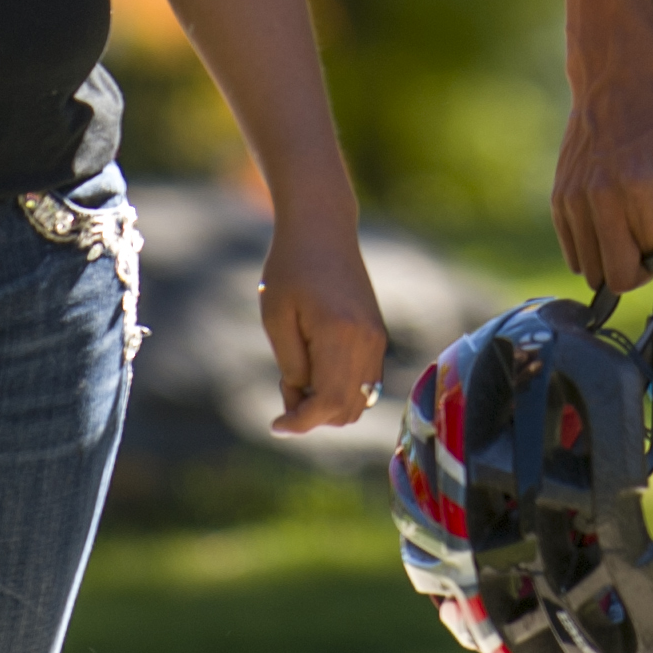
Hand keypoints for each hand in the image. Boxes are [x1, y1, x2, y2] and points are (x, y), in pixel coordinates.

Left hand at [257, 222, 389, 434]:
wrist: (322, 228)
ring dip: (328, 404)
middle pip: (346, 409)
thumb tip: (301, 403)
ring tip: (299, 376)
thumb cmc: (290, 268)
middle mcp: (367, 340)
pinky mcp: (377, 333)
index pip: (327, 403)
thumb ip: (291, 366)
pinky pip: (365, 381)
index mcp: (340, 334)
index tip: (275, 425)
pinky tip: (315, 367)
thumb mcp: (277, 319)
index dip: (301, 424)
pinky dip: (341, 388)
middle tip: (285, 388)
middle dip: (313, 415)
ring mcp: (377, 337)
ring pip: (359, 400)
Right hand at [553, 68, 652, 308]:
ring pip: (590, 270)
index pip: (650, 260)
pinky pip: (572, 252)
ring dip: (613, 260)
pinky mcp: (559, 199)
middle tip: (650, 241)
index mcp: (639, 189)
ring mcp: (574, 199)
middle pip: (615, 277)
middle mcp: (600, 197)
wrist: (616, 84)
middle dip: (638, 269)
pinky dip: (592, 249)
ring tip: (629, 227)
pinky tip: (610, 223)